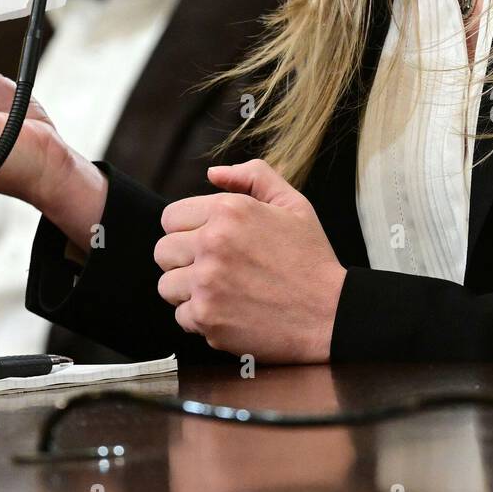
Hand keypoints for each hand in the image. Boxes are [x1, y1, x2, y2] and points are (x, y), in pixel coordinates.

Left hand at [154, 159, 346, 363]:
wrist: (329, 313)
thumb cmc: (310, 258)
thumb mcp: (292, 203)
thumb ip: (252, 177)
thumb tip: (213, 174)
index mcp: (229, 211)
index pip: (171, 217)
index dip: (188, 229)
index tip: (206, 241)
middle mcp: (212, 243)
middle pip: (163, 251)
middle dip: (183, 259)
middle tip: (212, 267)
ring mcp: (207, 282)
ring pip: (166, 285)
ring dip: (188, 290)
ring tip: (220, 290)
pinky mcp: (207, 318)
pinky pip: (181, 316)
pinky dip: (201, 317)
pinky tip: (228, 310)